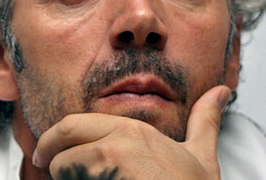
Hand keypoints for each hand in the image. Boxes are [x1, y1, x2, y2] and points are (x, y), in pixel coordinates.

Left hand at [32, 85, 231, 178]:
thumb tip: (220, 93)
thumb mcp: (201, 156)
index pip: (72, 124)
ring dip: (67, 178)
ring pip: (64, 168)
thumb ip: (204, 122)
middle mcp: (117, 143)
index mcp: (131, 130)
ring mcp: (109, 167)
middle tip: (46, 166)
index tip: (47, 152)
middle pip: (61, 141)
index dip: (53, 139)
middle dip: (50, 156)